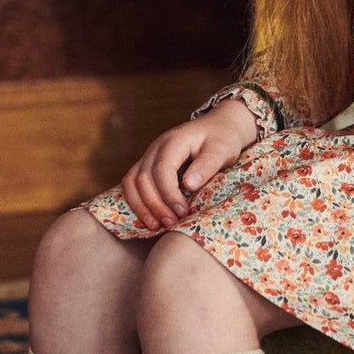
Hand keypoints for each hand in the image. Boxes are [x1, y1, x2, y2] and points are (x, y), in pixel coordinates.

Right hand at [121, 98, 258, 230]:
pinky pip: (132, 184)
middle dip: (155, 204)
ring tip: (156, 226)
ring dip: (141, 206)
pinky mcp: (148, 165)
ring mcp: (149, 156)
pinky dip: (136, 202)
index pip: (163, 169)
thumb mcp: (222, 150)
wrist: (218, 127)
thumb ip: (207, 165)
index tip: (183, 212)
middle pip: (143, 178)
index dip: (169, 194)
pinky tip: (149, 218)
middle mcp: (156, 147)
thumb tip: (188, 185)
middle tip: (171, 224)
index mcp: (174, 140)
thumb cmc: (222, 139)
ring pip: (132, 182)